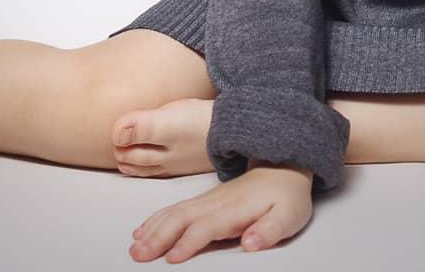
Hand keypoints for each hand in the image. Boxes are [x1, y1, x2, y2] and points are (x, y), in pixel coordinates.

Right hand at [128, 161, 313, 262]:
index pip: (206, 227)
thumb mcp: (289, 216)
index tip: (171, 258)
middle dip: (159, 236)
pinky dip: (157, 219)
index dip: (188, 243)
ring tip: (135, 245)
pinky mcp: (206, 201)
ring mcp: (208, 200)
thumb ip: (269, 230)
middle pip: (182, 218)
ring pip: (175, 213)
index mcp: (234, 208)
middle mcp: (216, 203)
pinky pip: (176, 209)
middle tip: (138, 255)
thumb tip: (250, 243)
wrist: (284, 166)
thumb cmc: (287, 196)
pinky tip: (145, 228)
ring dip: (153, 228)